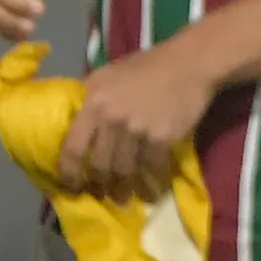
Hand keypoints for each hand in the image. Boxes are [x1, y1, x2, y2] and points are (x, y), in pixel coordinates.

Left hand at [59, 38, 218, 200]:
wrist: (191, 63)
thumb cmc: (148, 66)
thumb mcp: (109, 74)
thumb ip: (89, 95)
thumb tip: (71, 117)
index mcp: (94, 102)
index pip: (72, 147)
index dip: (69, 172)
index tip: (72, 185)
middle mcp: (112, 118)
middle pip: (98, 164)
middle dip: (98, 184)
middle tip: (100, 193)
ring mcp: (138, 129)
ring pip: (123, 170)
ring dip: (121, 188)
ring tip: (122, 197)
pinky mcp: (162, 137)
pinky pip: (150, 167)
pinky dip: (150, 182)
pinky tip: (149, 190)